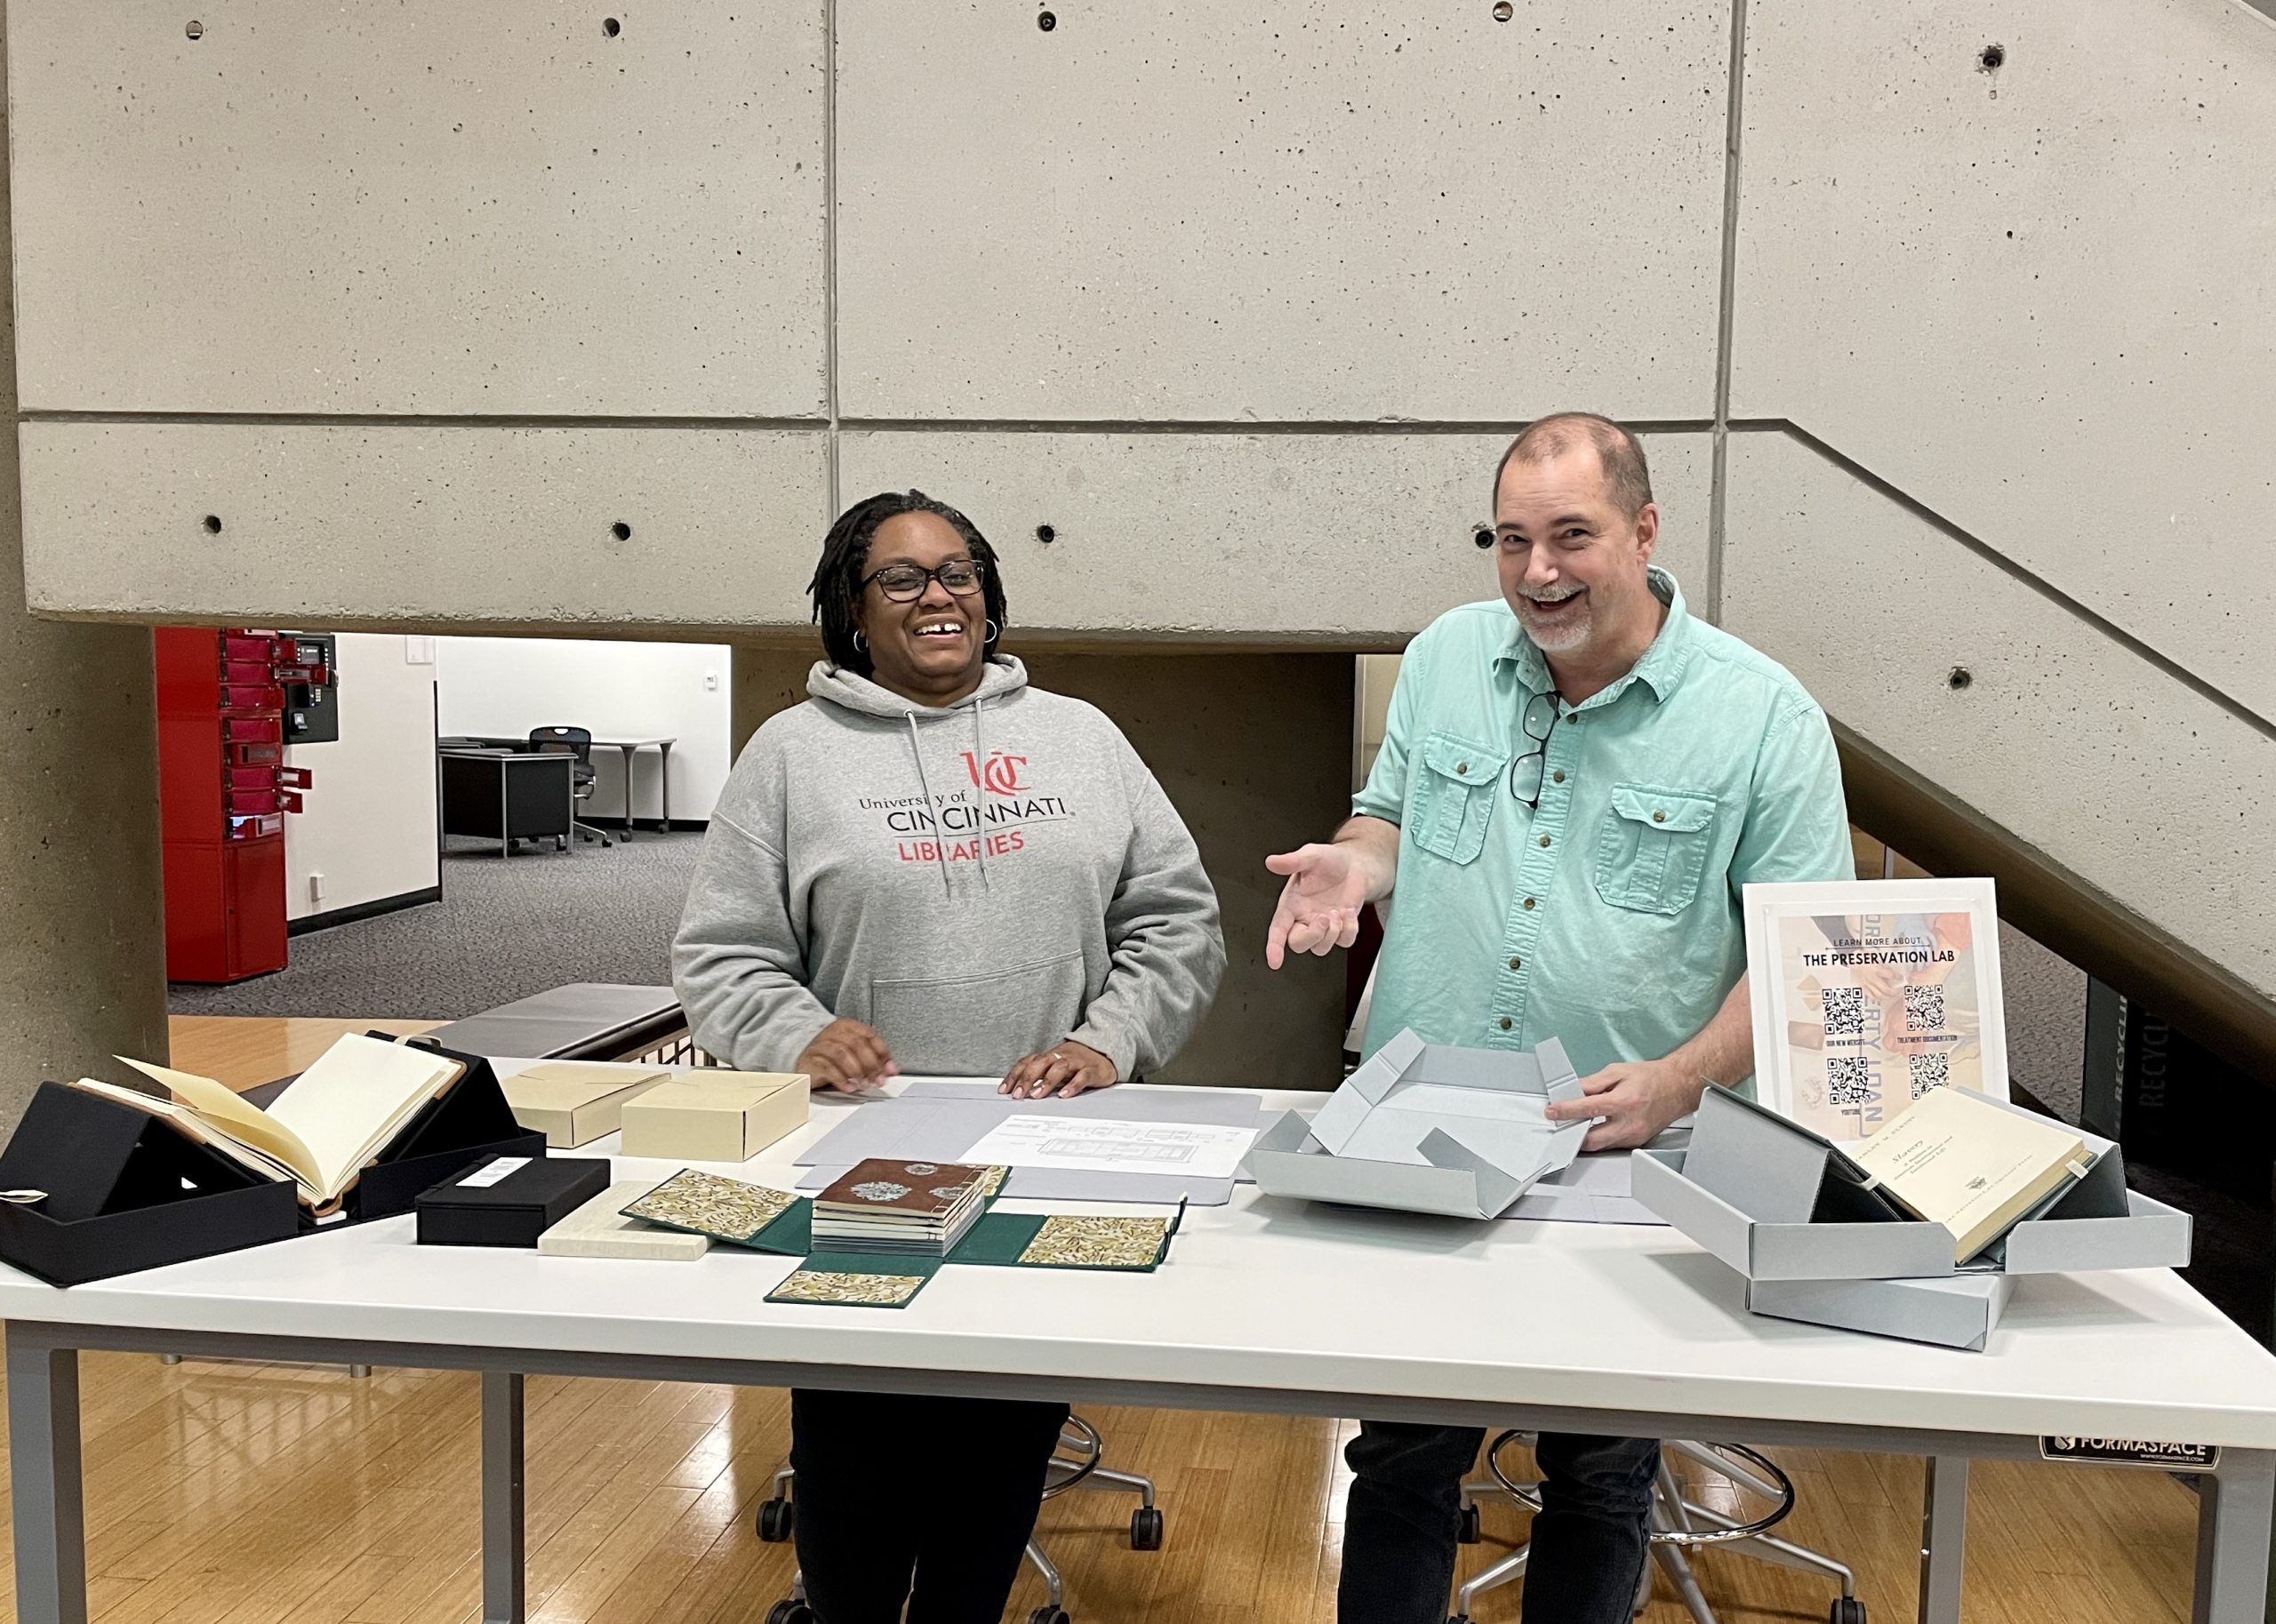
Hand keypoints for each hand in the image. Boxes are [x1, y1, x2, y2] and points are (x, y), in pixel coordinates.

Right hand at [794, 1019, 897, 1094]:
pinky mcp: (810, 1061)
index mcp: (847, 1026)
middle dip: (871, 1065)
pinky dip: (841, 1079)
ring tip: (864, 1084)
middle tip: (878, 1080)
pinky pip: (827, 1069)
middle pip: (857, 1045)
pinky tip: (850, 1087)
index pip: (870, 1035)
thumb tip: (891, 1070)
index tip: (890, 1070)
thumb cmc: (831, 1054)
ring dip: (857, 1072)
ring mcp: (820, 1046)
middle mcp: (833, 1033)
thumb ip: (873, 1058)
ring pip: (842, 1054)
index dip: (883, 1053)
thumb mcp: (853, 1052)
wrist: (802, 1056)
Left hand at [999, 1040, 1116, 1099]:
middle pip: (1040, 1062)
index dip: (1015, 1075)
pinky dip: (1073, 1085)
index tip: (1004, 1090)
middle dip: (1027, 1078)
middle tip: (1018, 1094)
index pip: (1028, 1062)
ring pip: (1060, 1067)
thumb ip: (1039, 1076)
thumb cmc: (1075, 1062)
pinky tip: (1064, 1095)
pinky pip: (1082, 1076)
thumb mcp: (1054, 1067)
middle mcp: (1060, 1056)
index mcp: (1049, 1056)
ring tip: (1037, 1095)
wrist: (1104, 1051)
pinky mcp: (1092, 1070)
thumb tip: (1018, 1092)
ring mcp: (1076, 1062)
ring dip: (1047, 1081)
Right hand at [1263, 843, 1369, 968]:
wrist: (1355, 864)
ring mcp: (1323, 926)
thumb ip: (1292, 861)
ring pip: (1321, 948)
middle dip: (1311, 937)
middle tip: (1324, 919)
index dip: (1274, 946)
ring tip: (1337, 911)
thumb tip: (1272, 862)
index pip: (1278, 929)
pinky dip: (1349, 930)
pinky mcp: (1342, 928)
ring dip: (1331, 933)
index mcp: (1291, 904)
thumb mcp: (1311, 855)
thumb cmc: (1329, 861)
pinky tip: (1348, 912)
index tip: (1274, 960)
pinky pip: (1344, 942)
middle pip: (1298, 944)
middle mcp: (1304, 918)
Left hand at [1543, 1058, 1706, 1152]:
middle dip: (1573, 1133)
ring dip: (1585, 1136)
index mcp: (1625, 1101)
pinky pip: (1611, 1145)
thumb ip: (1592, 1083)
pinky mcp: (1636, 1142)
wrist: (1677, 1087)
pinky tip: (1595, 1127)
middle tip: (1561, 1124)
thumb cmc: (1651, 1078)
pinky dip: (1600, 1137)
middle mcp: (1631, 1123)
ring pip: (1601, 1145)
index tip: (1553, 1112)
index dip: (1566, 1111)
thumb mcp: (1617, 1072)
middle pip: (1593, 1139)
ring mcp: (1634, 1136)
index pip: (1588, 1109)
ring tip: (1577, 1123)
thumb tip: (1572, 1092)